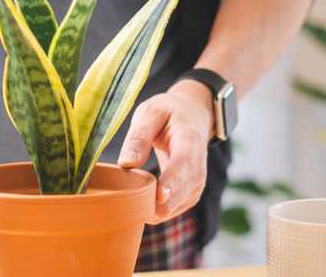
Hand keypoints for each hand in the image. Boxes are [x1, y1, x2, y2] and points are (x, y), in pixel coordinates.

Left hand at [118, 79, 213, 223]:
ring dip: (158, 211)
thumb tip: (127, 164)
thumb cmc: (168, 113)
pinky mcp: (190, 192)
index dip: (172, 181)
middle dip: (161, 204)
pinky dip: (159, 212)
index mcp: (189, 141)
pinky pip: (176, 209)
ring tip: (133, 211)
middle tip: (134, 210)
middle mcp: (199, 165)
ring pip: (180, 204)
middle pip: (184, 191)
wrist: (192, 116)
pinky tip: (142, 210)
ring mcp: (197, 181)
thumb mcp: (151, 113)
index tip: (159, 196)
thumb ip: (139, 137)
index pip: (184, 164)